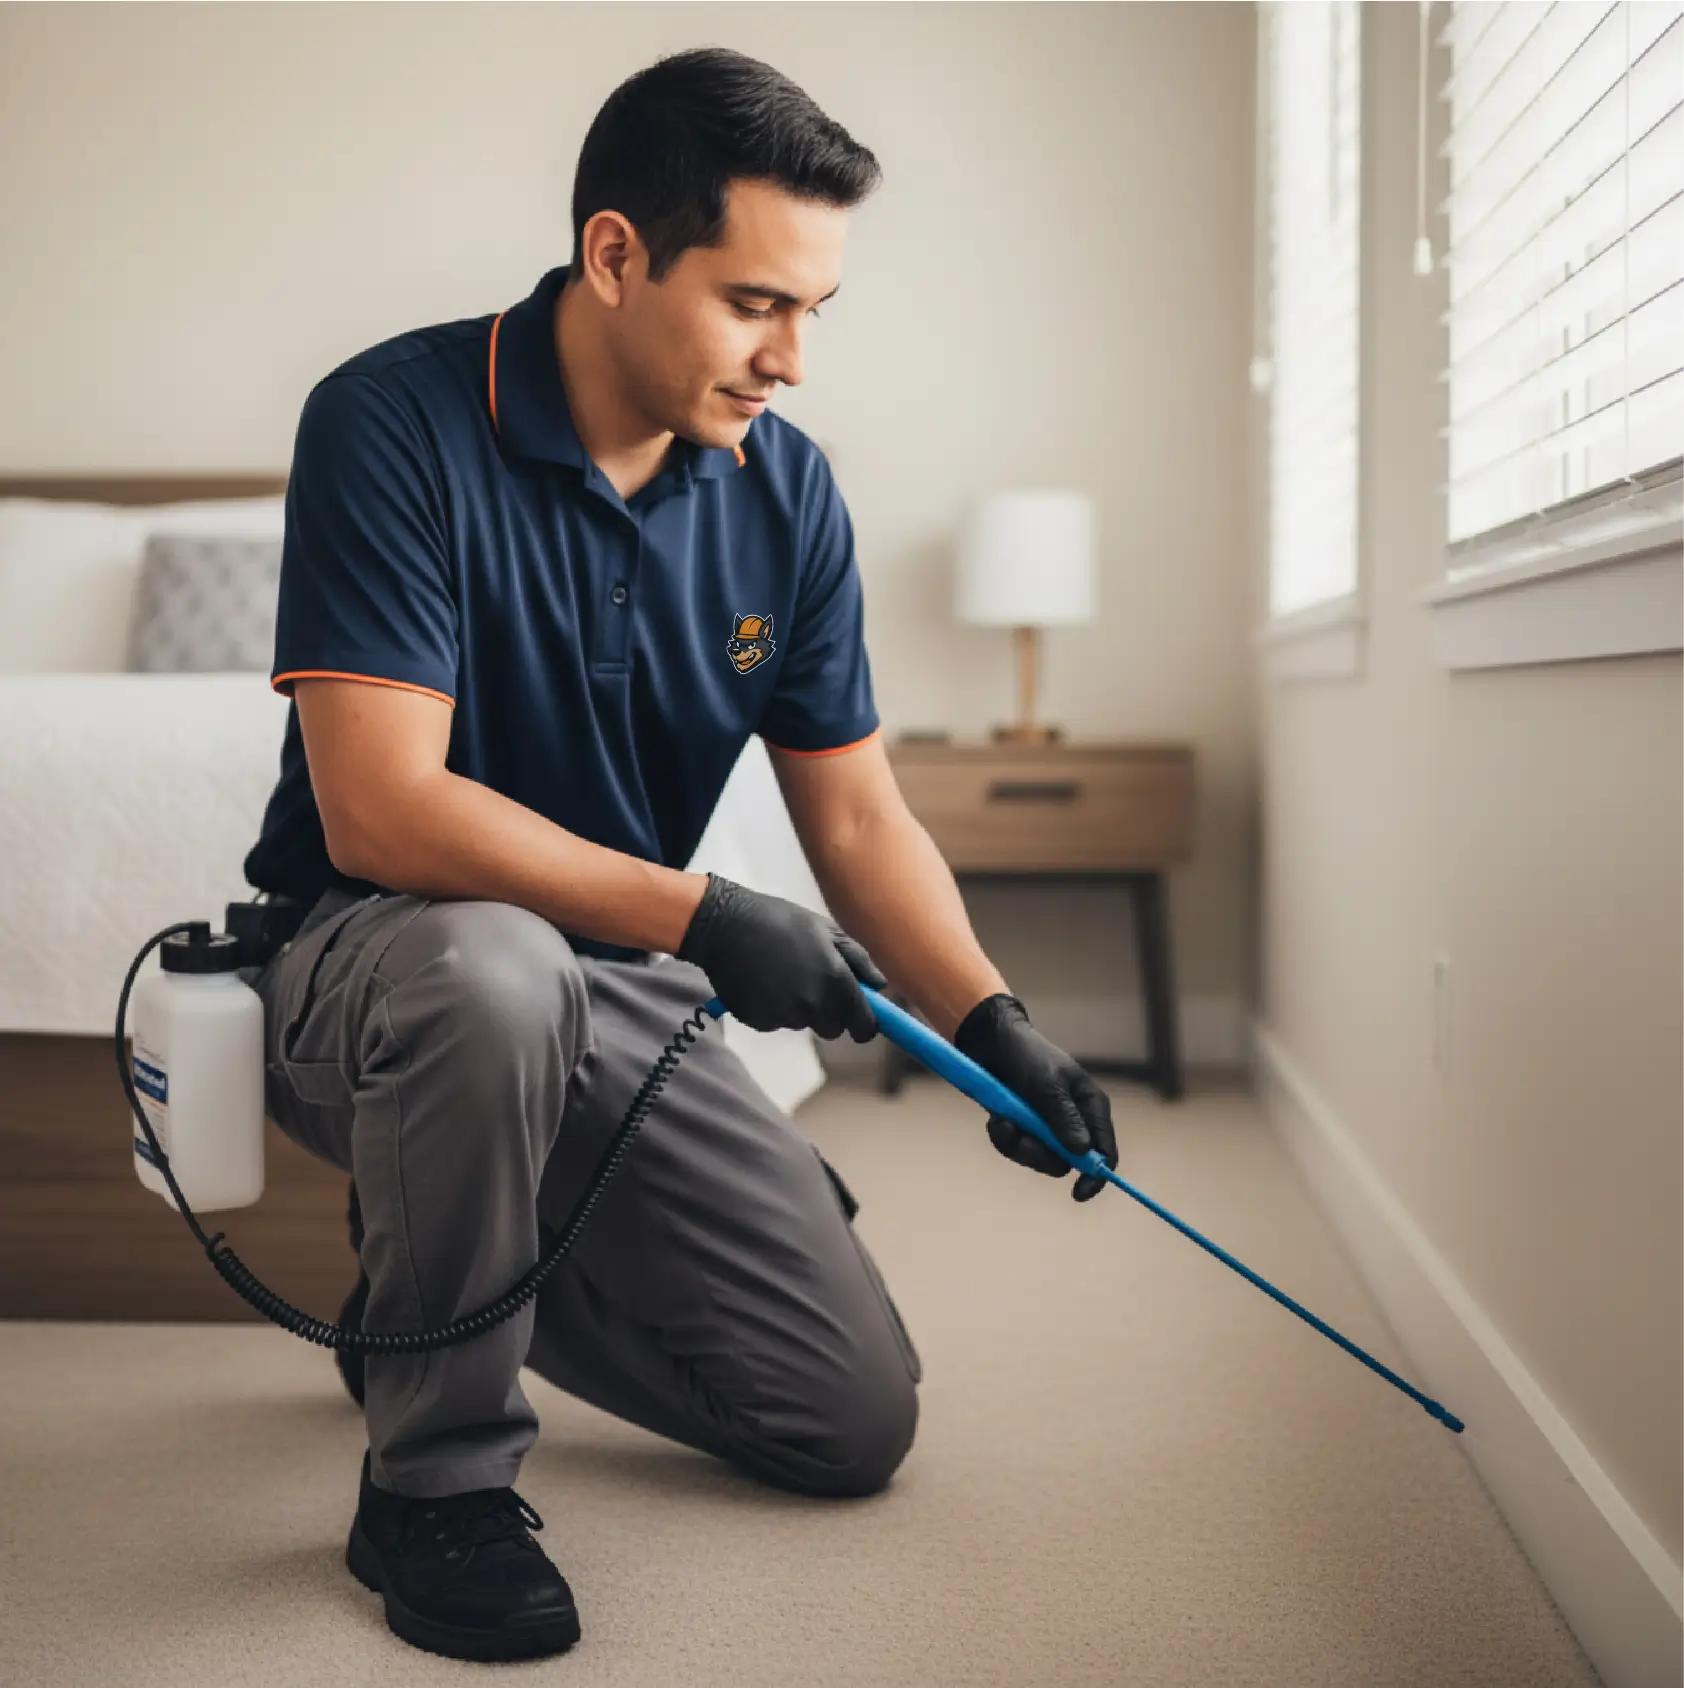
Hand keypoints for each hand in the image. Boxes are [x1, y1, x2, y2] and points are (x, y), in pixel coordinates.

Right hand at [677, 873, 885, 1041]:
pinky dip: (773, 1008)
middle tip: (813, 982)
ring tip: (781, 972)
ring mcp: (784, 1016)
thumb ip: (859, 960)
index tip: (863, 1023)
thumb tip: (880, 987)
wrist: (724, 925)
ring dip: (799, 1007)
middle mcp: (812, 1005)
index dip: (865, 1026)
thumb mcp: (825, 930)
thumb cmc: (779, 920)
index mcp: (835, 982)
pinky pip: (776, 1021)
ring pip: (802, 1023)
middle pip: (833, 1029)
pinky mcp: (759, 1021)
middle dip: (829, 1013)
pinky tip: (762, 981)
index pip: (863, 1026)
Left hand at [953, 993, 1118, 1201]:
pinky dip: (1003, 1137)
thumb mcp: (1047, 1086)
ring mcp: (1045, 1124)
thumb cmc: (1026, 1056)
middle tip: (1020, 1137)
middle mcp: (1072, 1119)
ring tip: (1002, 1121)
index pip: (1104, 1151)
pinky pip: (1016, 1148)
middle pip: (1065, 1161)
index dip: (1096, 1175)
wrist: (990, 1041)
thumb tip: (1082, 1153)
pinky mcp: (1022, 1126)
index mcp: (1090, 1106)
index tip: (1078, 1192)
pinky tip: (996, 1118)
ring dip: (1017, 1144)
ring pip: (1037, 1158)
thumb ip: (1064, 1119)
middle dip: (1040, 1155)